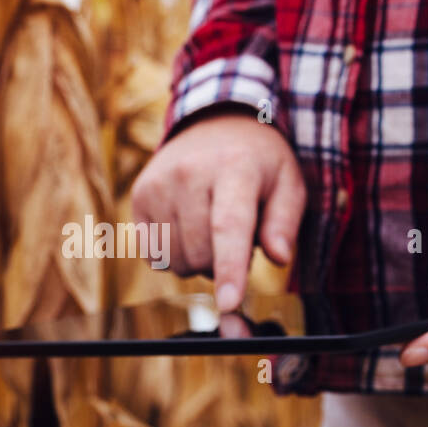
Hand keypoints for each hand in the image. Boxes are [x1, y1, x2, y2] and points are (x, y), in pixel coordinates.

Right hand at [131, 113, 305, 310]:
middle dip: (222, 263)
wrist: (214, 123)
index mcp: (234, 168)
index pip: (228, 227)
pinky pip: (154, 255)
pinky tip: (187, 227)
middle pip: (201, 253)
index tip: (229, 303)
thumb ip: (285, 223)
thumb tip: (279, 257)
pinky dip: (174, 254)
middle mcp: (189, 173)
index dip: (229, 270)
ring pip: (176, 261)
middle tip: (237, 235)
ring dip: (198, 260)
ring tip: (210, 227)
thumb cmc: (258, 163)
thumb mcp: (288, 183)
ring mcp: (158, 184)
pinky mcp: (139, 196)